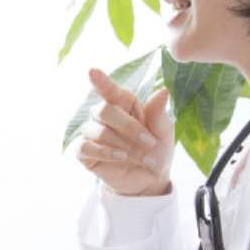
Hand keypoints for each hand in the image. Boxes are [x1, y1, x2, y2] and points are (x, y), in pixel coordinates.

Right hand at [78, 69, 175, 196]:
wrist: (150, 178)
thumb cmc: (156, 150)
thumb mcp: (164, 132)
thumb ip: (159, 113)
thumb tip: (163, 90)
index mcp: (123, 103)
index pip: (108, 89)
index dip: (100, 81)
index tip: (93, 71)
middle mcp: (104, 115)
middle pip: (104, 111)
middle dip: (129, 128)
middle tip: (150, 142)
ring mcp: (92, 133)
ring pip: (98, 132)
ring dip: (123, 145)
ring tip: (141, 157)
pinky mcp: (84, 152)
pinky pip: (85, 147)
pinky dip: (105, 152)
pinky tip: (120, 157)